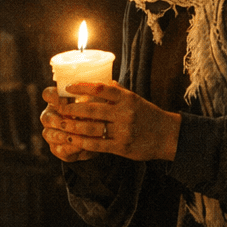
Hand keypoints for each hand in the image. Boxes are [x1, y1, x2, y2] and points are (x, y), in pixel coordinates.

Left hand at [38, 83, 179, 162]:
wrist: (168, 136)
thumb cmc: (148, 115)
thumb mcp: (135, 99)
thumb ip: (118, 92)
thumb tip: (101, 80)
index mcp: (127, 98)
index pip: (101, 88)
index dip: (81, 86)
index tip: (67, 87)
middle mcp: (125, 113)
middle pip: (91, 109)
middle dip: (71, 109)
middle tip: (58, 109)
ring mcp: (123, 130)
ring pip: (91, 127)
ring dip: (72, 126)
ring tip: (60, 124)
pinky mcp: (122, 146)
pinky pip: (97, 144)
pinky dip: (82, 142)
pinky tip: (72, 139)